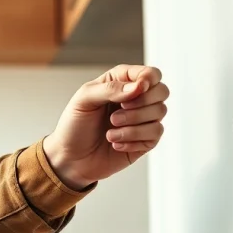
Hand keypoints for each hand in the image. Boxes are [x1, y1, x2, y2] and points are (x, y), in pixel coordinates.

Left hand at [43, 65, 168, 189]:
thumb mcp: (84, 100)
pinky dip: (133, 139)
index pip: (149, 73)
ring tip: (109, 133)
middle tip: (114, 116)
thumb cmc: (74, 125)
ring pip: (160, 112)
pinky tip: (115, 143)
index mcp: (121, 82)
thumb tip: (139, 87)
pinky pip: (155, 133)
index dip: (148, 79)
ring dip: (133, 123)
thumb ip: (110, 89)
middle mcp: (135, 99)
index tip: (136, 90)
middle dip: (141, 103)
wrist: (70, 159)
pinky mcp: (145, 140)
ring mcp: (142, 120)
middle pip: (161, 91)